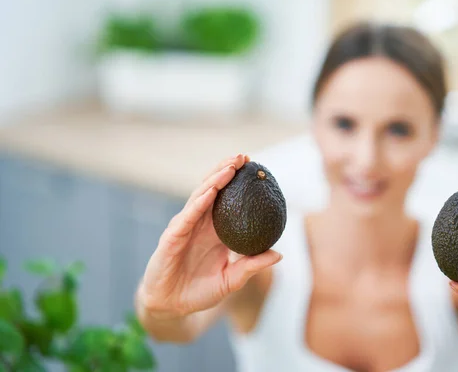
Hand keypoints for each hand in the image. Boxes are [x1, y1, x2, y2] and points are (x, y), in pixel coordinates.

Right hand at [138, 154, 282, 317]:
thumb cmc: (200, 292)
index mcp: (214, 230)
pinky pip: (186, 217)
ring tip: (230, 166)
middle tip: (245, 156)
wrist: (172, 308)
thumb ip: (252, 266)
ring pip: (199, 197)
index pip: (227, 198)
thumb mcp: (232, 280)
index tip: (257, 168)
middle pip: (212, 189)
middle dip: (227, 170)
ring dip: (214, 179)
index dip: (239, 181)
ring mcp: (184, 228)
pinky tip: (210, 192)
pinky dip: (198, 203)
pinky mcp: (172, 238)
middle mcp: (199, 223)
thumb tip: (279, 254)